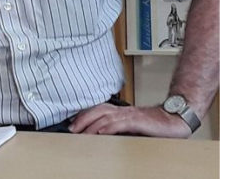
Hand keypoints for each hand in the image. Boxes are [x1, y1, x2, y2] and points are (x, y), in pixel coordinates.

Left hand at [68, 103, 191, 137]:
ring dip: (91, 124)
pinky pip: (119, 123)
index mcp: (121, 111)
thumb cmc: (155, 125)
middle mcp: (123, 110)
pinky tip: (100, 132)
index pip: (98, 109)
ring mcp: (130, 115)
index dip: (84, 115)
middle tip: (71, 129)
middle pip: (98, 110)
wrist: (174, 120)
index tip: (73, 124)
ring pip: (105, 116)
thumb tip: (103, 135)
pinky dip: (108, 127)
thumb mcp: (133, 126)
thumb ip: (119, 127)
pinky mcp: (137, 121)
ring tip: (80, 132)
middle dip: (83, 119)